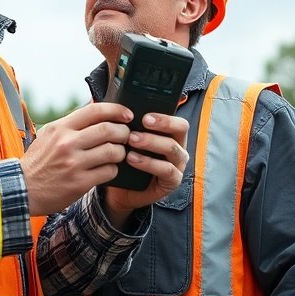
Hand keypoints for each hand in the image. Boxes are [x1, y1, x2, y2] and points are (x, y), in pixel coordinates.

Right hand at [19, 103, 132, 215]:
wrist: (23, 189)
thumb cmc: (38, 161)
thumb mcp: (49, 134)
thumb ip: (71, 123)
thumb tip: (95, 109)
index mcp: (61, 128)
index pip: (95, 110)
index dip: (116, 110)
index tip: (127, 114)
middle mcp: (68, 143)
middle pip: (109, 130)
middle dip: (124, 132)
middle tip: (126, 136)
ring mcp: (74, 163)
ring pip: (113, 151)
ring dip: (121, 152)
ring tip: (118, 154)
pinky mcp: (80, 183)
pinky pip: (109, 171)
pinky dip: (113, 169)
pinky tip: (108, 169)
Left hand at [102, 113, 188, 227]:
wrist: (121, 191)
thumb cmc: (126, 161)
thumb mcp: (128, 140)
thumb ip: (128, 125)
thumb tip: (113, 105)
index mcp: (170, 134)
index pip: (176, 118)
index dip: (164, 115)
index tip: (144, 115)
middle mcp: (178, 147)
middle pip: (181, 128)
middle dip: (162, 123)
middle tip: (142, 123)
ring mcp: (178, 165)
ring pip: (172, 148)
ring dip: (151, 142)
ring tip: (131, 140)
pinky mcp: (173, 181)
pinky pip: (166, 169)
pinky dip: (149, 163)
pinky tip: (132, 159)